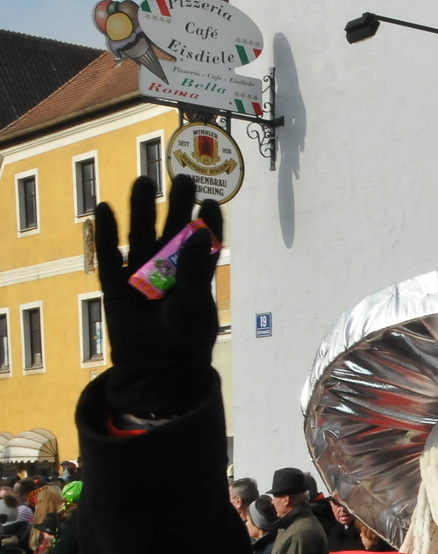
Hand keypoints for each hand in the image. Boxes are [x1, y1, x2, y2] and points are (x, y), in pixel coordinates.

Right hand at [92, 174, 224, 415]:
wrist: (159, 370)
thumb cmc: (186, 340)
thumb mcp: (195, 303)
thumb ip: (196, 269)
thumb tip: (201, 231)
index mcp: (194, 275)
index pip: (203, 242)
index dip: (207, 222)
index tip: (212, 201)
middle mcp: (167, 269)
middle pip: (171, 230)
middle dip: (176, 205)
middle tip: (184, 179)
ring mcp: (140, 275)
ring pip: (139, 235)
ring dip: (140, 209)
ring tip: (144, 182)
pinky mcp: (115, 285)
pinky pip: (109, 256)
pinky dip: (106, 234)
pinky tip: (104, 209)